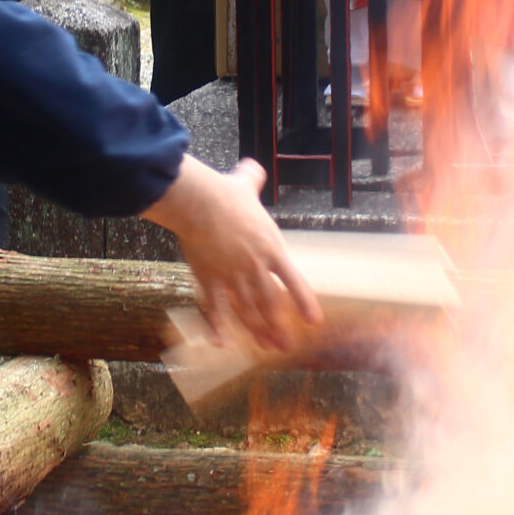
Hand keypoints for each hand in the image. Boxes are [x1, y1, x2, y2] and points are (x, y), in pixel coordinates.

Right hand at [141, 156, 321, 352]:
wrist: (201, 203)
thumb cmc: (225, 194)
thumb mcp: (245, 184)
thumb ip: (253, 178)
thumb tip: (253, 168)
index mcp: (271, 248)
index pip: (293, 281)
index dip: (303, 303)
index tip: (312, 321)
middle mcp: (256, 267)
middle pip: (271, 304)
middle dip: (279, 327)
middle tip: (285, 346)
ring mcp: (233, 276)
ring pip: (247, 311)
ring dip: (257, 331)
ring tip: (264, 347)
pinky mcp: (209, 279)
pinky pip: (215, 309)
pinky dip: (218, 327)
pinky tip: (222, 344)